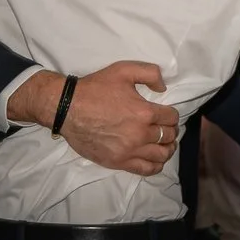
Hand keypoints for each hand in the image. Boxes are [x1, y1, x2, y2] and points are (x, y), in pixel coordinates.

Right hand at [36, 61, 177, 174]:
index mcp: (144, 113)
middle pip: (169, 137)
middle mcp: (140, 135)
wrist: (68, 108)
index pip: (171, 118)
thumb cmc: (95, 89)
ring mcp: (130, 151)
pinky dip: (156, 165)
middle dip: (170, 131)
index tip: (165, 114)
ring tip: (163, 143)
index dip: (171, 115)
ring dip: (167, 148)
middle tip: (165, 127)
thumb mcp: (123, 70)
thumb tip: (163, 88)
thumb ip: (150, 73)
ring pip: (162, 155)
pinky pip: (147, 169)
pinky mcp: (119, 162)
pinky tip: (154, 158)